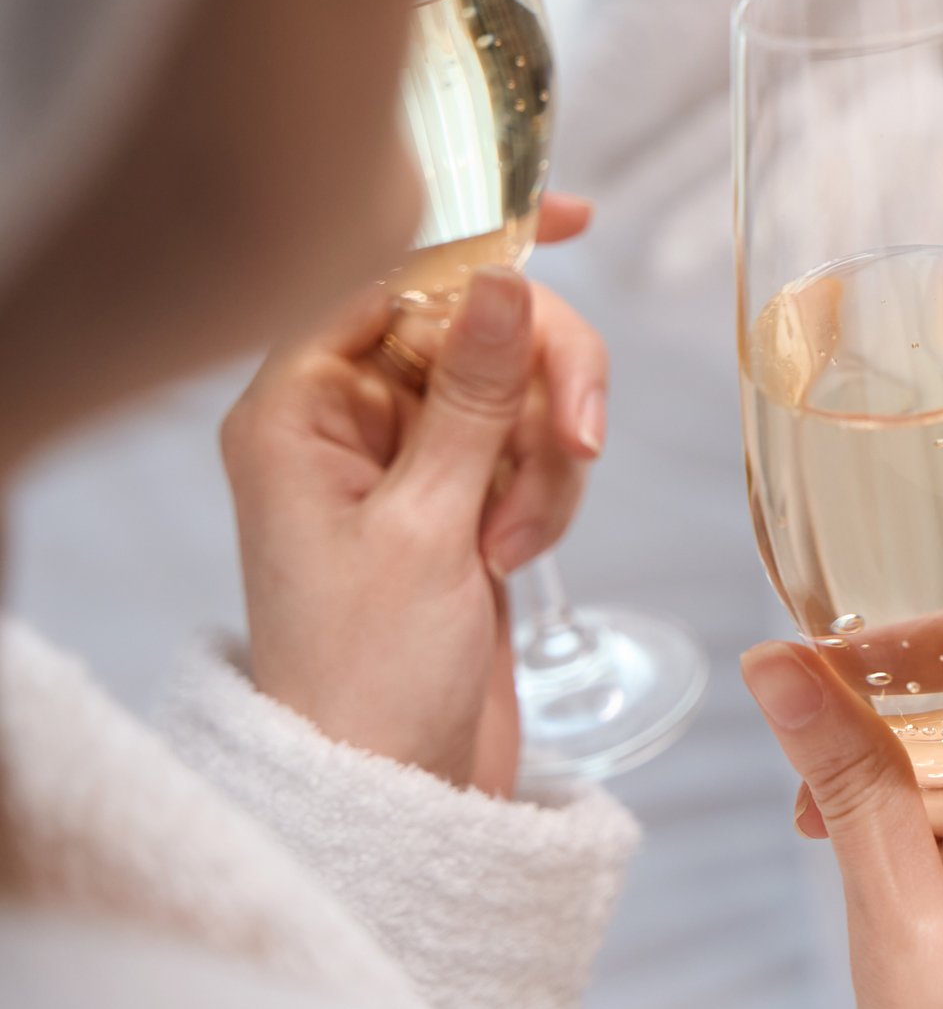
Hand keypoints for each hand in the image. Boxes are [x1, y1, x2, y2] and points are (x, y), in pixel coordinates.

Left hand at [224, 196, 608, 794]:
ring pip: (519, 388)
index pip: (393, 278)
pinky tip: (516, 556)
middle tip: (579, 439)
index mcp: (298, 408)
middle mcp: (347, 421)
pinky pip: (531, 447)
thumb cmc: (367, 674)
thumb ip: (471, 395)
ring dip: (544, 457)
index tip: (570, 216)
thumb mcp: (428, 526)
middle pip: (477, 327)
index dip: (482, 243)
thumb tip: (503, 278)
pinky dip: (546, 491)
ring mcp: (407, 461)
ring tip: (514, 540)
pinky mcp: (458, 499)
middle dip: (538, 383)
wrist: (391, 793)